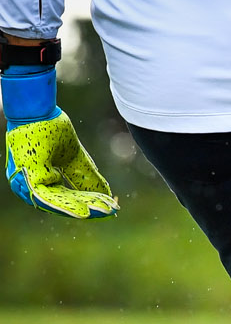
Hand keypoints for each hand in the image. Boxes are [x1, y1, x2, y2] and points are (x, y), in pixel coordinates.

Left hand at [3, 62, 117, 218]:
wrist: (37, 111)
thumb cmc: (49, 128)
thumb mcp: (75, 158)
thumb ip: (87, 177)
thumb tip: (108, 195)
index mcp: (42, 178)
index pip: (68, 197)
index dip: (89, 202)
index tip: (110, 207)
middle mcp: (30, 184)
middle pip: (64, 202)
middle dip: (89, 208)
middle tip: (111, 212)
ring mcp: (25, 181)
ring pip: (57, 203)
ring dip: (81, 209)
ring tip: (102, 213)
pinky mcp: (26, 177)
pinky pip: (47, 198)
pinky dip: (67, 206)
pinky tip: (85, 212)